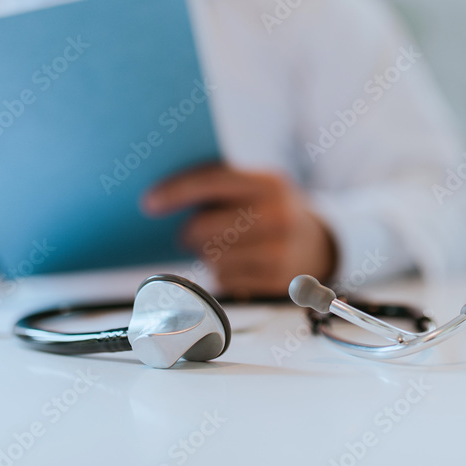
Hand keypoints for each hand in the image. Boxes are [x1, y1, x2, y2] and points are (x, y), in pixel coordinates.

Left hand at [142, 165, 336, 296]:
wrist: (317, 245)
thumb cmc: (271, 210)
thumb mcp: (256, 186)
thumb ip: (217, 182)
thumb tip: (162, 193)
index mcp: (269, 183)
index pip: (212, 182)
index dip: (176, 192)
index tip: (148, 203)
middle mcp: (277, 216)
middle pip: (204, 228)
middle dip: (189, 232)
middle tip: (189, 233)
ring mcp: (279, 252)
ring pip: (211, 257)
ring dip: (206, 254)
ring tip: (224, 246)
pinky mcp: (275, 282)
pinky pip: (224, 280)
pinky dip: (222, 273)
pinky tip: (238, 263)